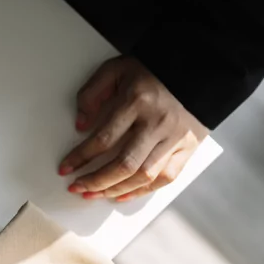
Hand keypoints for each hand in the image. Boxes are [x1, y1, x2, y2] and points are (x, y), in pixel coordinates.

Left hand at [59, 56, 208, 201]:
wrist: (198, 68)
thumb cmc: (151, 70)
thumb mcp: (115, 69)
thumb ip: (92, 93)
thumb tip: (80, 125)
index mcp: (137, 101)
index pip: (103, 139)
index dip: (80, 157)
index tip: (65, 168)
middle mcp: (157, 123)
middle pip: (124, 163)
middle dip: (96, 181)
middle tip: (77, 187)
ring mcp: (175, 137)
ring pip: (144, 175)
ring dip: (115, 190)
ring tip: (94, 195)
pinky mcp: (188, 147)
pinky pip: (166, 177)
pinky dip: (142, 191)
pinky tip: (122, 195)